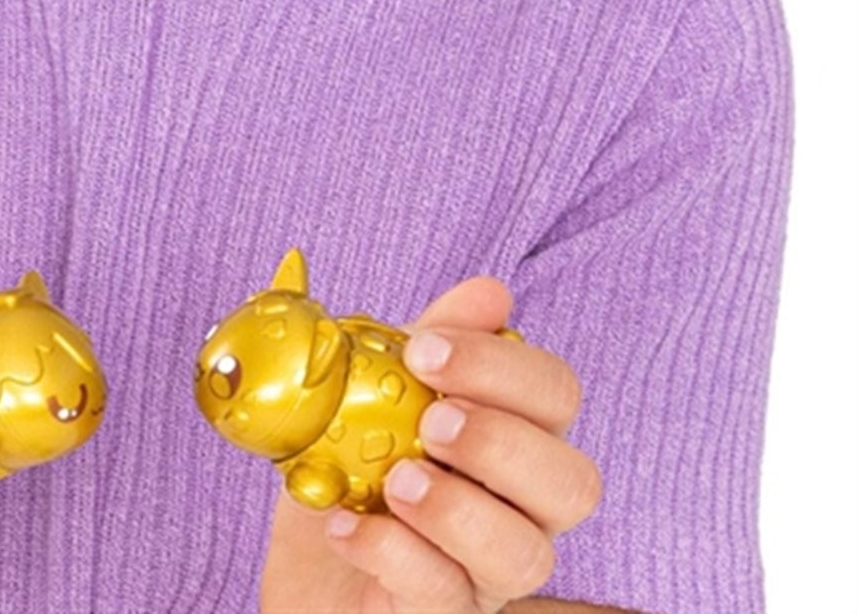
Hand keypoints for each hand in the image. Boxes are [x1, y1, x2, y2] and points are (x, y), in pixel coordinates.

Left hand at [258, 277, 600, 613]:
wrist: (302, 568)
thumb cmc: (352, 466)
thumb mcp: (377, 388)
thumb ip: (432, 339)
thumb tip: (491, 292)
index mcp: (513, 439)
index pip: (556, 395)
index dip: (503, 368)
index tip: (425, 352)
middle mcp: (519, 512)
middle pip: (573, 482)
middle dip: (503, 442)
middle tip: (432, 422)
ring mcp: (486, 576)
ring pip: (527, 554)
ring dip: (459, 508)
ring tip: (396, 480)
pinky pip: (446, 598)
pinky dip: (394, 553)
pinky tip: (344, 523)